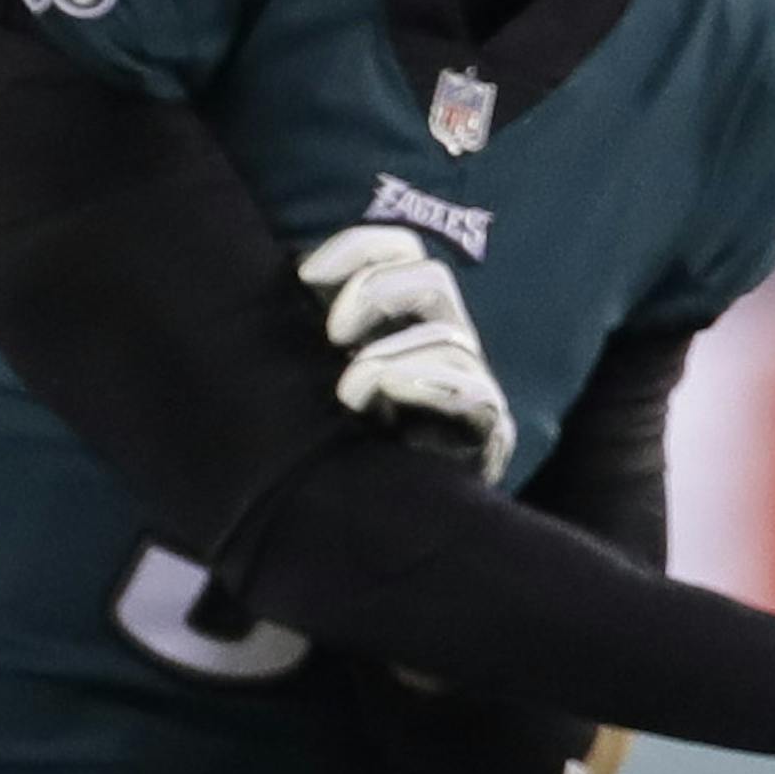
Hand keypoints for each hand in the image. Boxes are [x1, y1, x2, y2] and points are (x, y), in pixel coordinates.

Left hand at [299, 223, 517, 482]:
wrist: (372, 525)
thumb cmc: (337, 438)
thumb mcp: (315, 371)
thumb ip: (307, 327)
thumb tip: (287, 278)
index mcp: (403, 314)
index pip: (399, 249)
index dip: (357, 248)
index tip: (305, 276)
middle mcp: (442, 338)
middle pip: (432, 277)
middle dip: (378, 292)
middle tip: (333, 333)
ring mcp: (470, 385)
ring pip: (450, 337)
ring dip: (390, 358)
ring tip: (348, 393)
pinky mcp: (487, 433)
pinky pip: (478, 394)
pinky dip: (431, 384)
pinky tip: (391, 391)